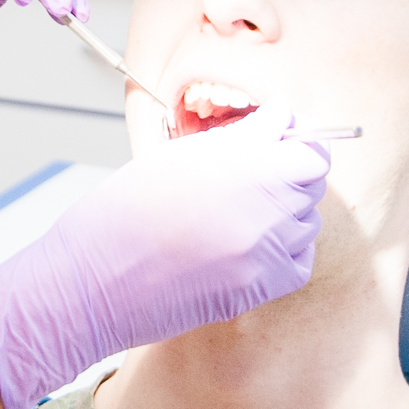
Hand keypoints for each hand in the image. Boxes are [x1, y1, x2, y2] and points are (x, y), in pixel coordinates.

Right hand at [0, 108, 328, 408]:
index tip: (284, 139)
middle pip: (311, 184)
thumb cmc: (125, 210)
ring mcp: (268, 252)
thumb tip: (281, 118)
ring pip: (303, 224)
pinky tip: (241, 246)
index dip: (301, 140)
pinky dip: (280, 253)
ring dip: (282, 213)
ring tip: (233, 214)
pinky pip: (296, 263)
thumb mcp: (182, 154)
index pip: (314, 147)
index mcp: (249, 163)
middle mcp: (268, 207)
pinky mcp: (261, 290)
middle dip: (288, 174)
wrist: (94, 278)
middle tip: (249, 176)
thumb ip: (244, 136)